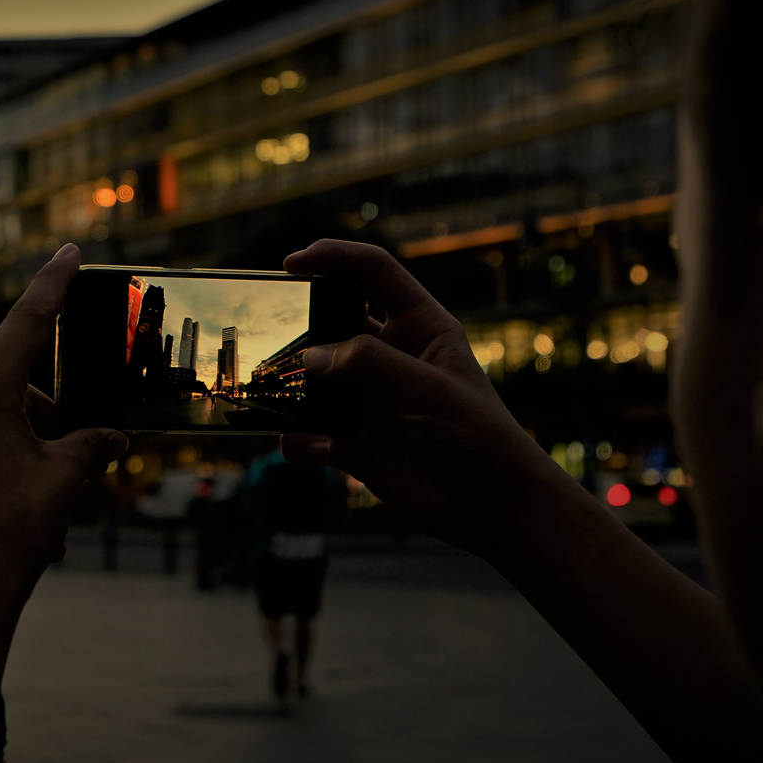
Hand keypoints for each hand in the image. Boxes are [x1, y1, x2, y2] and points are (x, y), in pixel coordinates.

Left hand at [0, 243, 126, 674]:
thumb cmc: (10, 531)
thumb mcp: (65, 478)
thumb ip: (92, 444)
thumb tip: (110, 437)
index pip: (25, 324)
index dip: (52, 286)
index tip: (68, 251)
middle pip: (20, 389)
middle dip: (54, 420)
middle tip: (75, 464)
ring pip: (3, 422)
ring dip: (35, 451)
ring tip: (50, 506)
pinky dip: (13, 468)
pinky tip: (30, 514)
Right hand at [280, 240, 574, 555]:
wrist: (490, 506)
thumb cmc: (478, 435)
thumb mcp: (429, 387)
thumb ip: (370, 363)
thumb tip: (311, 357)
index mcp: (419, 327)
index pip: (373, 273)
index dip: (335, 257)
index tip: (293, 263)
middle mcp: (390, 357)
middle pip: (332, 324)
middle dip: (300, 329)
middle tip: (271, 336)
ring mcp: (368, 399)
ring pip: (313, 381)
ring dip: (292, 390)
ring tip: (279, 397)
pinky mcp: (354, 441)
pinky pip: (311, 432)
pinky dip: (302, 439)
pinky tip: (316, 448)